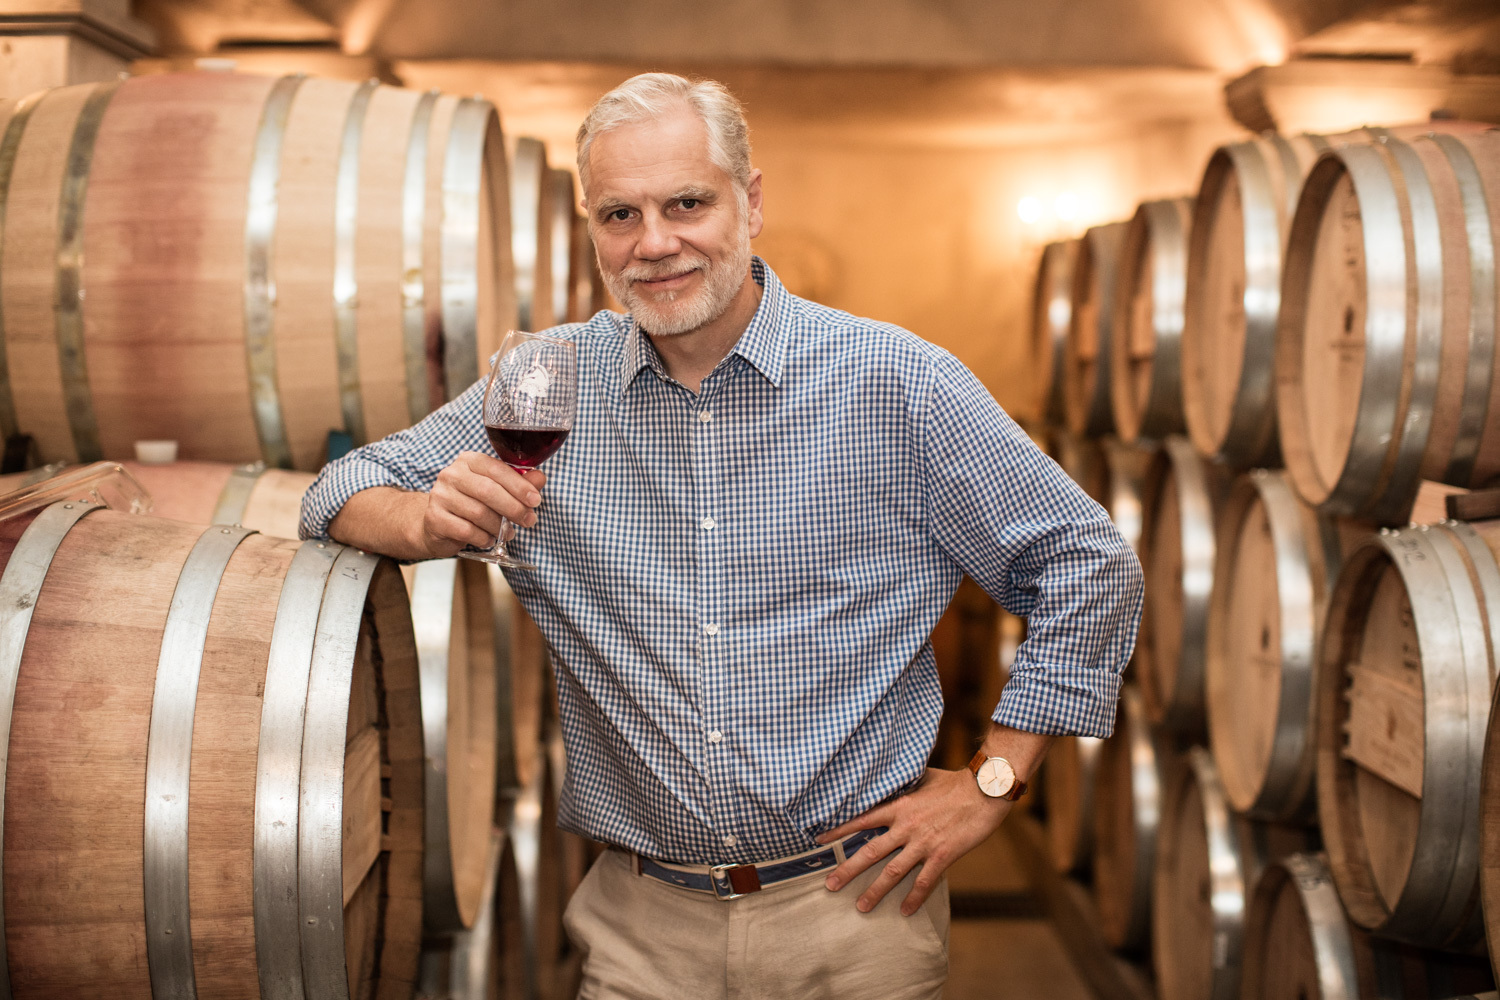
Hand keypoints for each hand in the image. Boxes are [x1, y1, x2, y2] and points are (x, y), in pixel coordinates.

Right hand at [417, 451, 546, 557]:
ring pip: (479, 513)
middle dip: (513, 508)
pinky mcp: (435, 518)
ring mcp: (440, 496)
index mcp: (469, 461)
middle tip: (529, 520)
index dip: (519, 485)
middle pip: (488, 491)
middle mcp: (451, 474)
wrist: (436, 522)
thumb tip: (540, 478)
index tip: (535, 500)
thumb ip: (518, 483)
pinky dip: (484, 538)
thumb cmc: (471, 502)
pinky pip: (467, 531)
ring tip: (507, 532)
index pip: (497, 469)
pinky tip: (488, 539)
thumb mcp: (496, 489)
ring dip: (499, 527)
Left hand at [816, 767, 1010, 915]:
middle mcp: (906, 826)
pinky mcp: (943, 855)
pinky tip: (906, 911)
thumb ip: (904, 784)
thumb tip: (890, 779)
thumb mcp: (923, 777)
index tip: (819, 840)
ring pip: (893, 871)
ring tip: (861, 906)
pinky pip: (925, 882)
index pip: (861, 820)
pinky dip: (914, 898)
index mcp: (899, 806)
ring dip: (876, 891)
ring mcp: (924, 843)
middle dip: (847, 869)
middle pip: (870, 851)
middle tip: (830, 885)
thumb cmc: (955, 781)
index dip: (838, 831)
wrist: (984, 790)